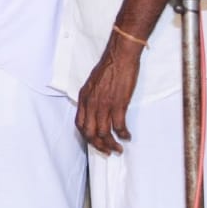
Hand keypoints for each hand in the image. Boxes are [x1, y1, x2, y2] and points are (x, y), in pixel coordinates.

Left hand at [76, 34, 143, 154]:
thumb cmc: (109, 67)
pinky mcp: (118, 104)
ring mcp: (104, 105)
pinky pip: (118, 126)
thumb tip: (95, 110)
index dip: (86, 137)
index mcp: (84, 98)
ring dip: (111, 144)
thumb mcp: (93, 84)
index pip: (79, 124)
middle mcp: (91, 103)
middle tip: (107, 151)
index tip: (95, 142)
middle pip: (89, 132)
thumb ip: (92, 98)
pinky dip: (123, 134)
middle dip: (98, 145)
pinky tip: (127, 137)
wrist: (120, 56)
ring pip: (103, 132)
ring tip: (118, 149)